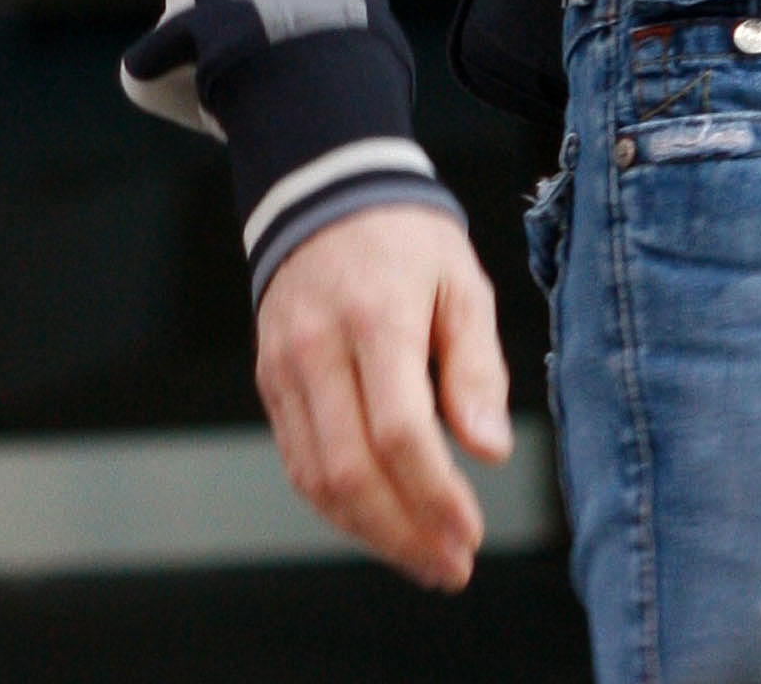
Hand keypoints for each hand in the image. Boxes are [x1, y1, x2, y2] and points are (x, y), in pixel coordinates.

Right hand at [255, 204, 512, 590]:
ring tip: (424, 559)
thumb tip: (490, 450)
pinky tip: (382, 522)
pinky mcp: (270, 383)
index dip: (433, 493)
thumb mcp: (463, 281)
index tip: (469, 532)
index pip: (398, 429)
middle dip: (402, 534)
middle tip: (450, 567)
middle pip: (350, 469)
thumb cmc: (409, 242)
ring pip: (317, 479)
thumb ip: (477, 365)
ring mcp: (285, 368)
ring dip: (371, 533)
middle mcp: (319, 347)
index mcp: (377, 316)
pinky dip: (339, 506)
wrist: (327, 193)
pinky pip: (299, 462)